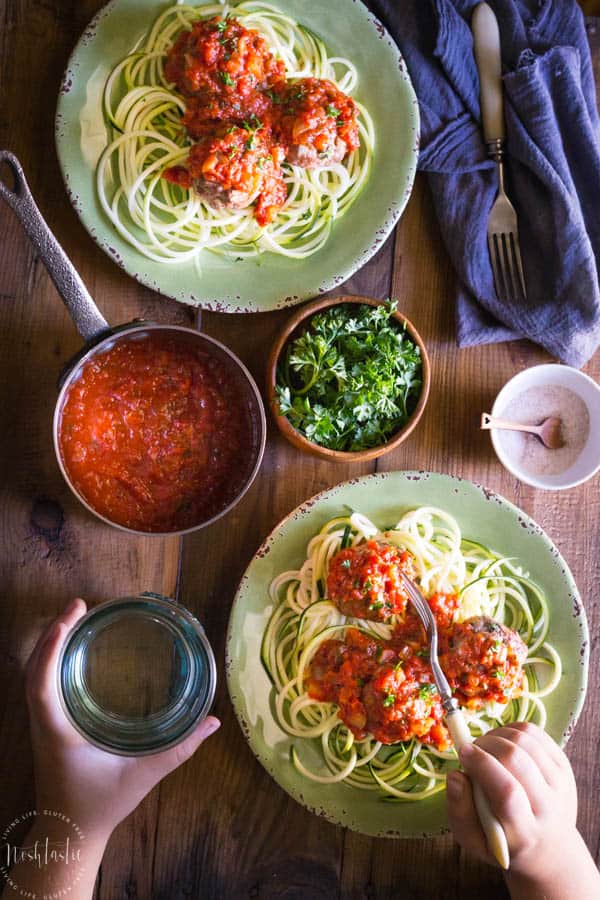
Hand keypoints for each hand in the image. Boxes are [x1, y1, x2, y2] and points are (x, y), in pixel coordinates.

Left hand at [26, 598, 219, 843]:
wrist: (68, 833)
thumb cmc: (100, 805)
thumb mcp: (141, 777)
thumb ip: (179, 750)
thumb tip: (213, 722)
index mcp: (58, 732)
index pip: (42, 683)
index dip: (51, 647)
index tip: (70, 618)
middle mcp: (43, 723)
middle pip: (33, 669)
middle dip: (53, 633)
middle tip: (80, 606)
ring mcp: (40, 724)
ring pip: (33, 676)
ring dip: (49, 644)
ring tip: (75, 618)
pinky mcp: (45, 726)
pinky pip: (40, 685)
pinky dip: (50, 660)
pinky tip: (70, 650)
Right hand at [446, 722, 599, 898]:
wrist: (550, 848)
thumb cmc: (504, 842)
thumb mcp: (474, 840)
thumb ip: (459, 811)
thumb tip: (456, 776)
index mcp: (524, 832)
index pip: (507, 792)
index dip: (483, 765)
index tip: (464, 752)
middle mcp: (548, 807)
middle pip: (517, 759)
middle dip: (486, 744)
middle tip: (472, 751)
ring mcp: (560, 784)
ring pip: (525, 740)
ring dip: (497, 735)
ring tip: (486, 748)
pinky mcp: (565, 765)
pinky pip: (534, 733)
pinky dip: (512, 730)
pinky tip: (502, 743)